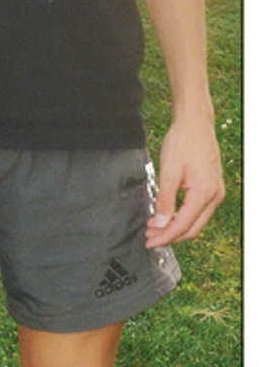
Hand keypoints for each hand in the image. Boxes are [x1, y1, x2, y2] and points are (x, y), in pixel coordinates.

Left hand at [145, 116, 224, 247]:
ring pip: (196, 220)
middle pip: (193, 228)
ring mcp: (215, 193)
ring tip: (155, 226)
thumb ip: (165, 199)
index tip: (151, 241)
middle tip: (150, 236)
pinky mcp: (212, 188)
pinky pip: (198, 210)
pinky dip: (183, 216)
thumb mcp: (169, 171)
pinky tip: (167, 214)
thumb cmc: (182, 142)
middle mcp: (214, 196)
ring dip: (176, 226)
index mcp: (204, 193)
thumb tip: (160, 222)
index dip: (166, 236)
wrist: (196, 124)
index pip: (184, 225)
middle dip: (171, 235)